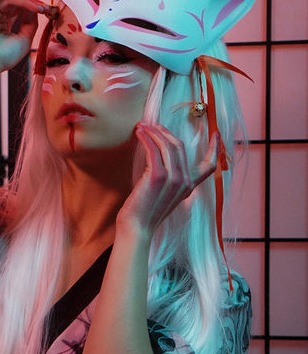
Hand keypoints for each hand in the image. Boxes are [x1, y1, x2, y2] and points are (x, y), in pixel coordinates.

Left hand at [117, 121, 218, 238]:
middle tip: (152, 125)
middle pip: (180, 147)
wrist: (136, 228)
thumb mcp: (164, 195)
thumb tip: (160, 154)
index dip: (215, 148)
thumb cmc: (144, 212)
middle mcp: (185, 182)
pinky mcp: (157, 177)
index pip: (209, 166)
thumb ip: (169, 180)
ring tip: (142, 126)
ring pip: (167, 145)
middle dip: (165, 132)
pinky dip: (146, 138)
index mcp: (189, 187)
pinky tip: (139, 133)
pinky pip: (154, 149)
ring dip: (154, 132)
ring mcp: (173, 179)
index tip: (216, 134)